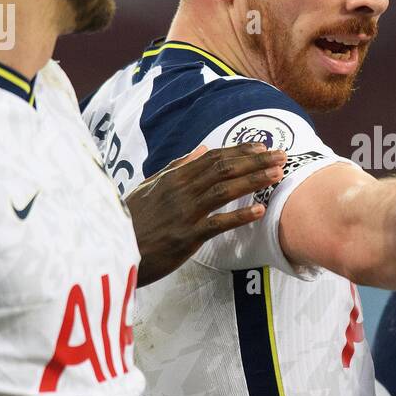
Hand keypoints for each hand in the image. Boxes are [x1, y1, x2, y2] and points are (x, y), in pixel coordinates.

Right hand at [127, 143, 285, 285]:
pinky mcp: (185, 237)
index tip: (263, 146)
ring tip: (277, 174)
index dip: (240, 150)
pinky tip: (259, 210)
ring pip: (224, 190)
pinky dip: (239, 216)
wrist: (113, 250)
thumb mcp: (150, 187)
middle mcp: (180, 190)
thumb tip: (201, 149)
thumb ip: (177, 167)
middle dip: (255, 160)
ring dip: (253, 180)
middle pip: (224, 168)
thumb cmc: (132, 220)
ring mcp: (183, 213)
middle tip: (282, 155)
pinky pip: (216, 224)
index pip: (213, 157)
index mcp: (173, 177)